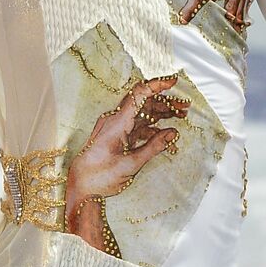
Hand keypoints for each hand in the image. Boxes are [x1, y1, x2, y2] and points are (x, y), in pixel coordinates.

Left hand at [67, 75, 187, 201]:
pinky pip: (135, 125)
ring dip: (159, 114)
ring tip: (179, 117)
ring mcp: (114, 126)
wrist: (80, 185)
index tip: (174, 81)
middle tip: (185, 107)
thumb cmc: (100, 176)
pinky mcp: (115, 134)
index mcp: (117, 122)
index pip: (139, 94)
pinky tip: (163, 133)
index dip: (157, 84)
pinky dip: (150, 127)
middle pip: (143, 102)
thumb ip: (154, 147)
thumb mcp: (131, 164)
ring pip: (141, 113)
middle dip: (165, 102)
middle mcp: (115, 119)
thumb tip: (173, 133)